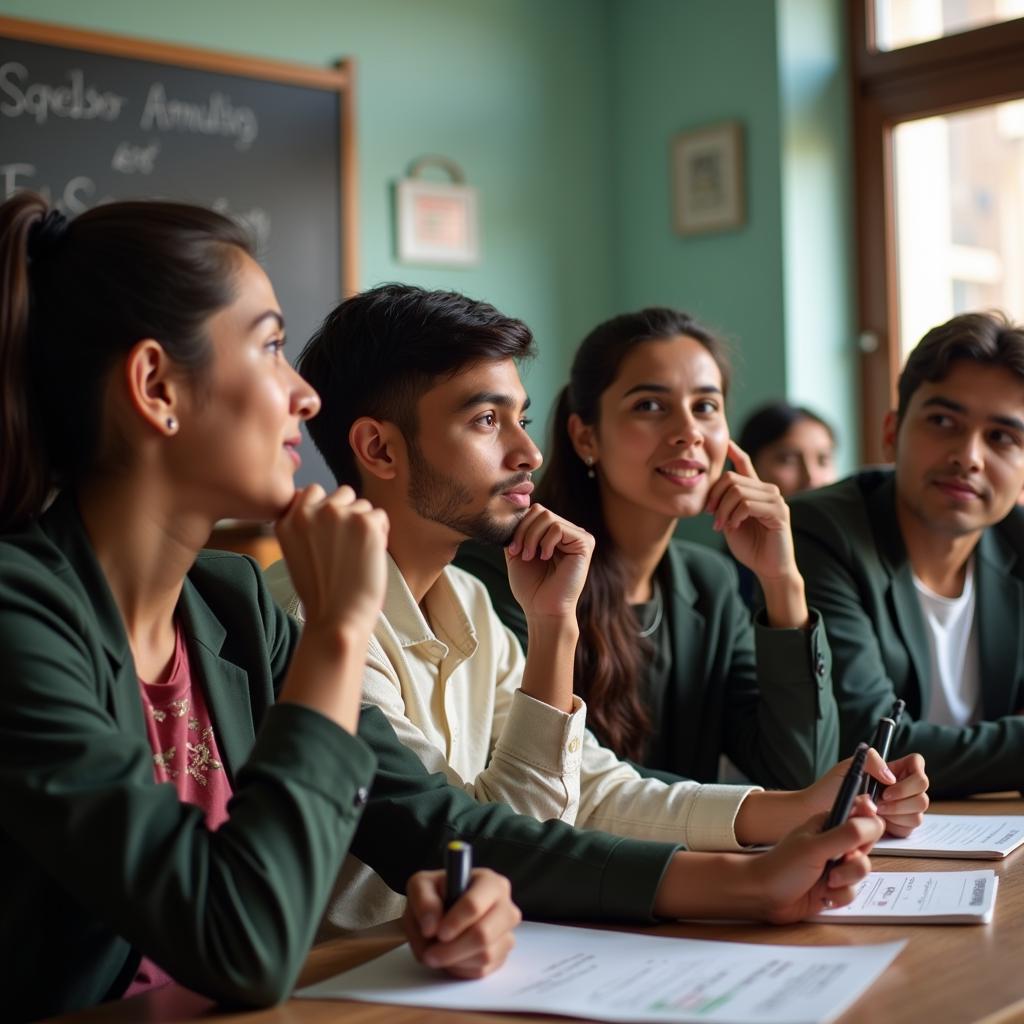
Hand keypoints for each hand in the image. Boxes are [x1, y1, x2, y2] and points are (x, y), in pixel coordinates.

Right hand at [275, 484, 388, 635]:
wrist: (337, 618)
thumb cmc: (321, 592)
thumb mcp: (295, 552)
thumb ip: (304, 524)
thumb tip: (320, 500)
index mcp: (289, 519)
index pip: (313, 491)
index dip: (328, 509)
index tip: (331, 533)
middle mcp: (310, 511)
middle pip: (342, 493)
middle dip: (348, 513)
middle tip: (347, 546)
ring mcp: (338, 514)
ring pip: (363, 505)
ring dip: (365, 524)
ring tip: (357, 554)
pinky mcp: (365, 522)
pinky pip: (380, 517)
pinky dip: (380, 534)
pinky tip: (369, 556)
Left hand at [404, 868, 520, 978]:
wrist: (441, 913)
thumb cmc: (436, 895)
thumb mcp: (421, 886)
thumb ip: (423, 901)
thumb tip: (431, 926)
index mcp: (489, 882)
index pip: (475, 905)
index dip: (455, 922)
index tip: (438, 933)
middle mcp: (505, 907)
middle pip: (484, 935)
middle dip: (453, 948)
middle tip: (430, 953)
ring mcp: (506, 933)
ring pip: (484, 956)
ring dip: (454, 960)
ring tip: (437, 952)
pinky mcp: (501, 956)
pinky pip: (482, 970)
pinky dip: (461, 969)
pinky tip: (450, 957)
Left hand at [505, 503, 593, 620]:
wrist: (542, 609)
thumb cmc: (531, 587)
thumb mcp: (517, 552)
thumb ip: (517, 531)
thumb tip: (514, 509)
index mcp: (554, 534)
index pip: (534, 512)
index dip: (519, 526)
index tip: (511, 549)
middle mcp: (568, 532)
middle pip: (540, 510)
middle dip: (523, 530)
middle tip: (519, 552)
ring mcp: (578, 536)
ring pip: (547, 517)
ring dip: (531, 537)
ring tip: (529, 556)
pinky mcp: (585, 543)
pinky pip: (558, 527)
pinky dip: (546, 542)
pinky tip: (546, 557)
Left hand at [705, 441, 796, 582]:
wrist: (768, 569)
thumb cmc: (750, 546)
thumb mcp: (731, 521)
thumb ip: (726, 504)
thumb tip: (713, 490)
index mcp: (756, 491)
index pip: (745, 464)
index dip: (735, 452)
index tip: (726, 441)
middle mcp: (768, 491)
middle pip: (731, 478)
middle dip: (715, 497)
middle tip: (711, 516)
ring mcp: (776, 500)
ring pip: (738, 491)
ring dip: (723, 510)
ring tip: (722, 525)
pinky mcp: (779, 512)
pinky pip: (747, 504)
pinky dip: (735, 515)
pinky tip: (734, 526)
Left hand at [751, 796, 881, 923]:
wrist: (765, 896)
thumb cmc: (783, 866)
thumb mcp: (816, 846)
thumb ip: (848, 833)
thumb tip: (875, 819)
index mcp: (829, 823)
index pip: (863, 817)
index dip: (868, 827)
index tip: (860, 837)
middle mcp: (835, 842)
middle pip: (867, 846)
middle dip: (856, 859)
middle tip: (838, 861)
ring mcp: (836, 865)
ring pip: (862, 871)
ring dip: (846, 879)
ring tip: (826, 881)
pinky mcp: (835, 886)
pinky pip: (854, 891)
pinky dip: (839, 895)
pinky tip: (822, 895)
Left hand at [800, 749, 928, 838]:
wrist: (820, 813)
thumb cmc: (831, 788)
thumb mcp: (848, 767)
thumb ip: (871, 761)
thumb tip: (891, 777)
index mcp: (891, 769)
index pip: (917, 763)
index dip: (910, 775)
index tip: (888, 787)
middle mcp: (900, 786)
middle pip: (923, 789)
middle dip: (902, 799)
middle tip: (879, 803)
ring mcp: (902, 806)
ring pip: (919, 809)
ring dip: (897, 813)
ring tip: (876, 812)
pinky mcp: (899, 825)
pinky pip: (912, 826)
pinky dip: (897, 824)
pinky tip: (880, 822)